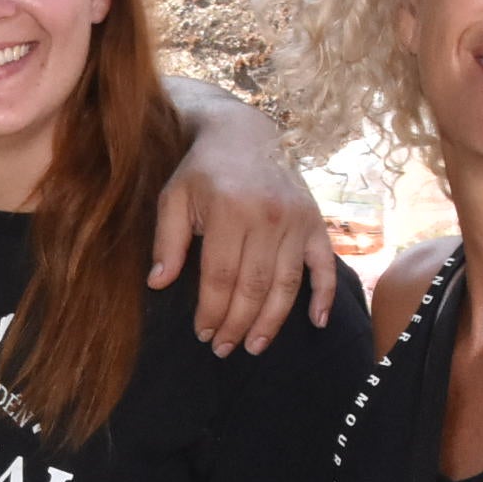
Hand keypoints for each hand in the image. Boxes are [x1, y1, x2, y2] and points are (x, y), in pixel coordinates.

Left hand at [150, 101, 337, 356]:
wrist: (245, 132)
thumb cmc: (203, 170)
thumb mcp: (174, 198)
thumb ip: (166, 241)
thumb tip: (157, 284)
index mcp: (230, 211)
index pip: (220, 276)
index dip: (211, 311)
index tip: (202, 334)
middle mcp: (268, 217)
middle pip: (254, 286)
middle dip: (237, 324)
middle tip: (224, 349)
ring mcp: (296, 220)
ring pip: (286, 284)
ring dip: (272, 321)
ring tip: (255, 346)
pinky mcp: (315, 222)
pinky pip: (325, 265)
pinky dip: (324, 295)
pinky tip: (316, 322)